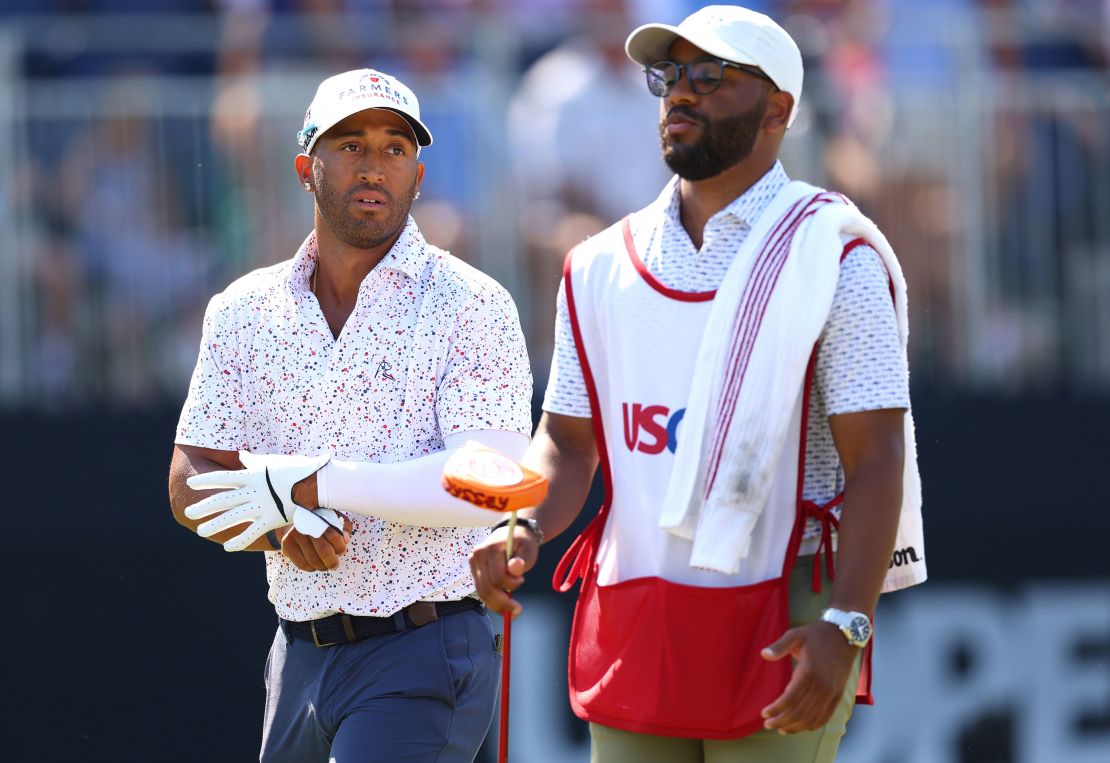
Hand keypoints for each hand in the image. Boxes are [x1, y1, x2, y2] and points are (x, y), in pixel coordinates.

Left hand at [185, 451, 329, 551]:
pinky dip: (239, 541)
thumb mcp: (272, 461)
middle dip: (204, 507)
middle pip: (222, 500)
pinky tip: (227, 548)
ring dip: (215, 525)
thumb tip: (241, 454)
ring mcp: (261, 506)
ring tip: (201, 531)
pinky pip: (252, 533)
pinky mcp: (271, 520)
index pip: (223, 478)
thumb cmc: (296, 469)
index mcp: (252, 475)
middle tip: (188, 512)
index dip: (206, 481)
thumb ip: (253, 460)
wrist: (316, 484)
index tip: (190, 485)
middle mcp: (253, 491)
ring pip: (232, 518)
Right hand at [281, 513, 353, 571]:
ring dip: (323, 566)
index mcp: (320, 517)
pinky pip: (302, 564)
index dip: (341, 547)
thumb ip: (344, 526)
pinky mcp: (287, 545)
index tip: (342, 551)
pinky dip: (311, 568)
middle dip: (333, 562)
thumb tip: (345, 540)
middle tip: (335, 565)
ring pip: (313, 560)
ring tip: (326, 565)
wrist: (293, 517)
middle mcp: (306, 525)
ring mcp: (294, 535)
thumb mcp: (334, 517)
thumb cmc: (319, 519)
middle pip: (324, 551)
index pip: (334, 536)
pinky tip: (314, 565)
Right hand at [468, 525, 539, 617]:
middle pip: (487, 588)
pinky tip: (503, 606)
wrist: (512, 534)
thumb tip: (515, 568)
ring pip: (482, 593)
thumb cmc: (522, 543)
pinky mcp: (474, 571)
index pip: (498, 576)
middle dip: (503, 603)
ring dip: (497, 605)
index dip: (511, 584)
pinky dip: (492, 601)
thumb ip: (521, 561)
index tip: (522, 580)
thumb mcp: (528, 550)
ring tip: (512, 611)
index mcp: (490, 548)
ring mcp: (473, 563)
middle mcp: (477, 555)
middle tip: (518, 611)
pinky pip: (481, 591)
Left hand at [759, 621, 857, 733]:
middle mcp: (822, 686)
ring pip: (812, 718)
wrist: (845, 635)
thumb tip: (763, 654)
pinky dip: (813, 725)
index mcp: (809, 672)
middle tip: (768, 724)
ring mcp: (832, 692)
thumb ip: (779, 646)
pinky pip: (826, 716)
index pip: (790, 698)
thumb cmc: (817, 635)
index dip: (776, 709)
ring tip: (781, 729)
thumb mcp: (795, 635)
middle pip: (799, 712)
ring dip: (795, 727)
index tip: (764, 713)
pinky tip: (801, 727)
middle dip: (781, 721)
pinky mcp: (838, 695)